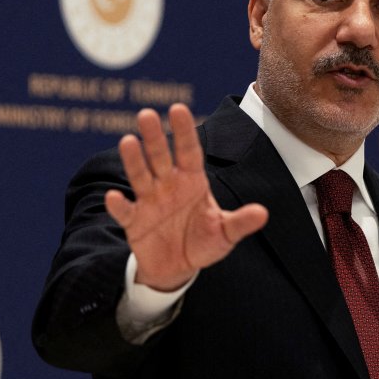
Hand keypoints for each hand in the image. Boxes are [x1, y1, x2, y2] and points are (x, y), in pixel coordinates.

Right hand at [105, 103, 268, 291]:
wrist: (178, 269)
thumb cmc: (204, 243)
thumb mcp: (225, 234)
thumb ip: (240, 222)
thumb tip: (263, 213)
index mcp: (192, 181)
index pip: (189, 151)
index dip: (184, 131)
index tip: (178, 109)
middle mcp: (168, 185)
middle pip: (161, 156)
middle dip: (154, 137)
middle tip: (146, 114)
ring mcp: (149, 200)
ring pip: (140, 175)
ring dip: (134, 160)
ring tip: (128, 141)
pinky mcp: (134, 221)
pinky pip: (125, 211)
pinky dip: (119, 205)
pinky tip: (114, 196)